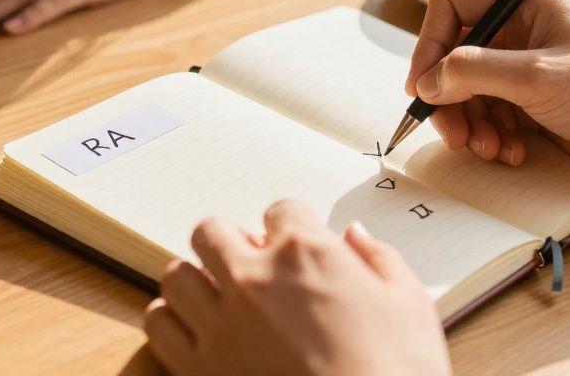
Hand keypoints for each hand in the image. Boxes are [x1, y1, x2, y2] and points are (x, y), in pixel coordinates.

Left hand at [145, 200, 450, 375]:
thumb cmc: (398, 374)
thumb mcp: (410, 306)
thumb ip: (379, 259)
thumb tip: (354, 235)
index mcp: (308, 254)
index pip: (280, 210)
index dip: (289, 227)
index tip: (294, 246)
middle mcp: (255, 280)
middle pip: (212, 231)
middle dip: (229, 243)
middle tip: (248, 266)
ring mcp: (221, 324)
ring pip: (176, 276)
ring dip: (195, 280)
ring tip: (216, 299)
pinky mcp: (198, 369)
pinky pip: (159, 326)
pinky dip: (172, 323)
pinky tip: (196, 334)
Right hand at [405, 0, 569, 187]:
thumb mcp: (536, 77)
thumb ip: (473, 72)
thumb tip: (428, 80)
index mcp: (529, 1)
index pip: (453, 6)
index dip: (429, 45)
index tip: (421, 87)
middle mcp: (527, 29)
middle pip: (457, 56)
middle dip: (450, 97)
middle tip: (452, 134)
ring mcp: (534, 68)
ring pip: (473, 91)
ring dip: (472, 124)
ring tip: (489, 149)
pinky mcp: (542, 103)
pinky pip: (496, 116)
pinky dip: (495, 137)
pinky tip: (512, 154)